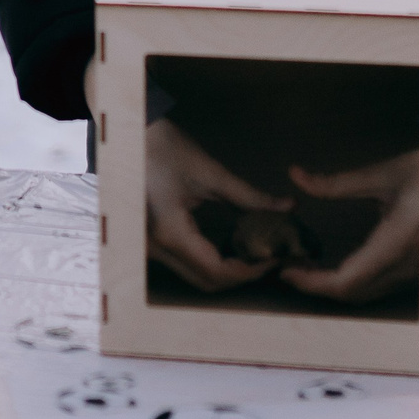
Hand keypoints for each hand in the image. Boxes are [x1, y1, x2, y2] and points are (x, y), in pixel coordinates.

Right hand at [145, 118, 293, 291]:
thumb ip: (250, 197)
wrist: (130, 136)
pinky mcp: (152, 242)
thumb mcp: (210, 173)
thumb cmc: (165, 147)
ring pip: (196, 276)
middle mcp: (157, 248)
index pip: (217, 271)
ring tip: (255, 248)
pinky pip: (186, 263)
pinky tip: (232, 243)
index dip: (251, 270)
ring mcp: (151, 248)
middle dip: (242, 273)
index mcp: (171, 232)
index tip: (275, 255)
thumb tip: (288, 207)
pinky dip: (212, 259)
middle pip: (207, 281)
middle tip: (270, 254)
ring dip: (227, 269)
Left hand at [277, 151, 418, 301]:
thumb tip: (295, 175)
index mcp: (398, 240)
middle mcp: (408, 265)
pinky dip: (351, 282)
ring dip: (333, 287)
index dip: (312, 283)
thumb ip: (336, 183)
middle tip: (288, 266)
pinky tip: (333, 265)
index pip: (348, 281)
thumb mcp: (384, 174)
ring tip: (305, 265)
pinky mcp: (417, 272)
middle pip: (353, 295)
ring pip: (366, 295)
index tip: (287, 270)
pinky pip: (379, 287)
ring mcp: (416, 273)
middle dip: (316, 287)